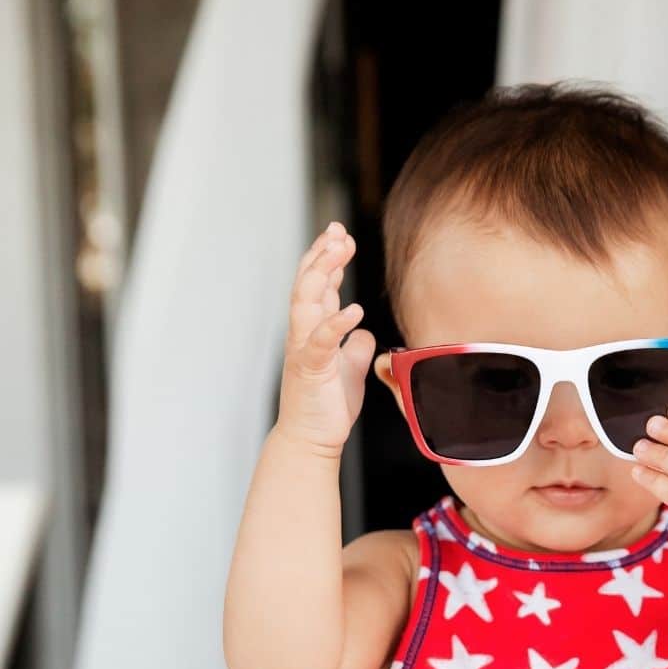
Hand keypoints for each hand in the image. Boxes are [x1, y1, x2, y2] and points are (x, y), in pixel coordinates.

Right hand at [275, 221, 374, 456]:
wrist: (313, 438)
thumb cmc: (328, 404)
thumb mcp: (350, 368)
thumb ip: (354, 345)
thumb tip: (363, 331)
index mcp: (314, 329)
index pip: (318, 284)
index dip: (327, 258)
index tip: (341, 234)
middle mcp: (304, 332)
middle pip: (307, 282)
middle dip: (322, 254)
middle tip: (337, 231)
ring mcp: (303, 348)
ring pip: (305, 301)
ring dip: (322, 274)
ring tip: (339, 253)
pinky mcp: (309, 369)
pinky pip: (320, 341)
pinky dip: (335, 323)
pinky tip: (354, 310)